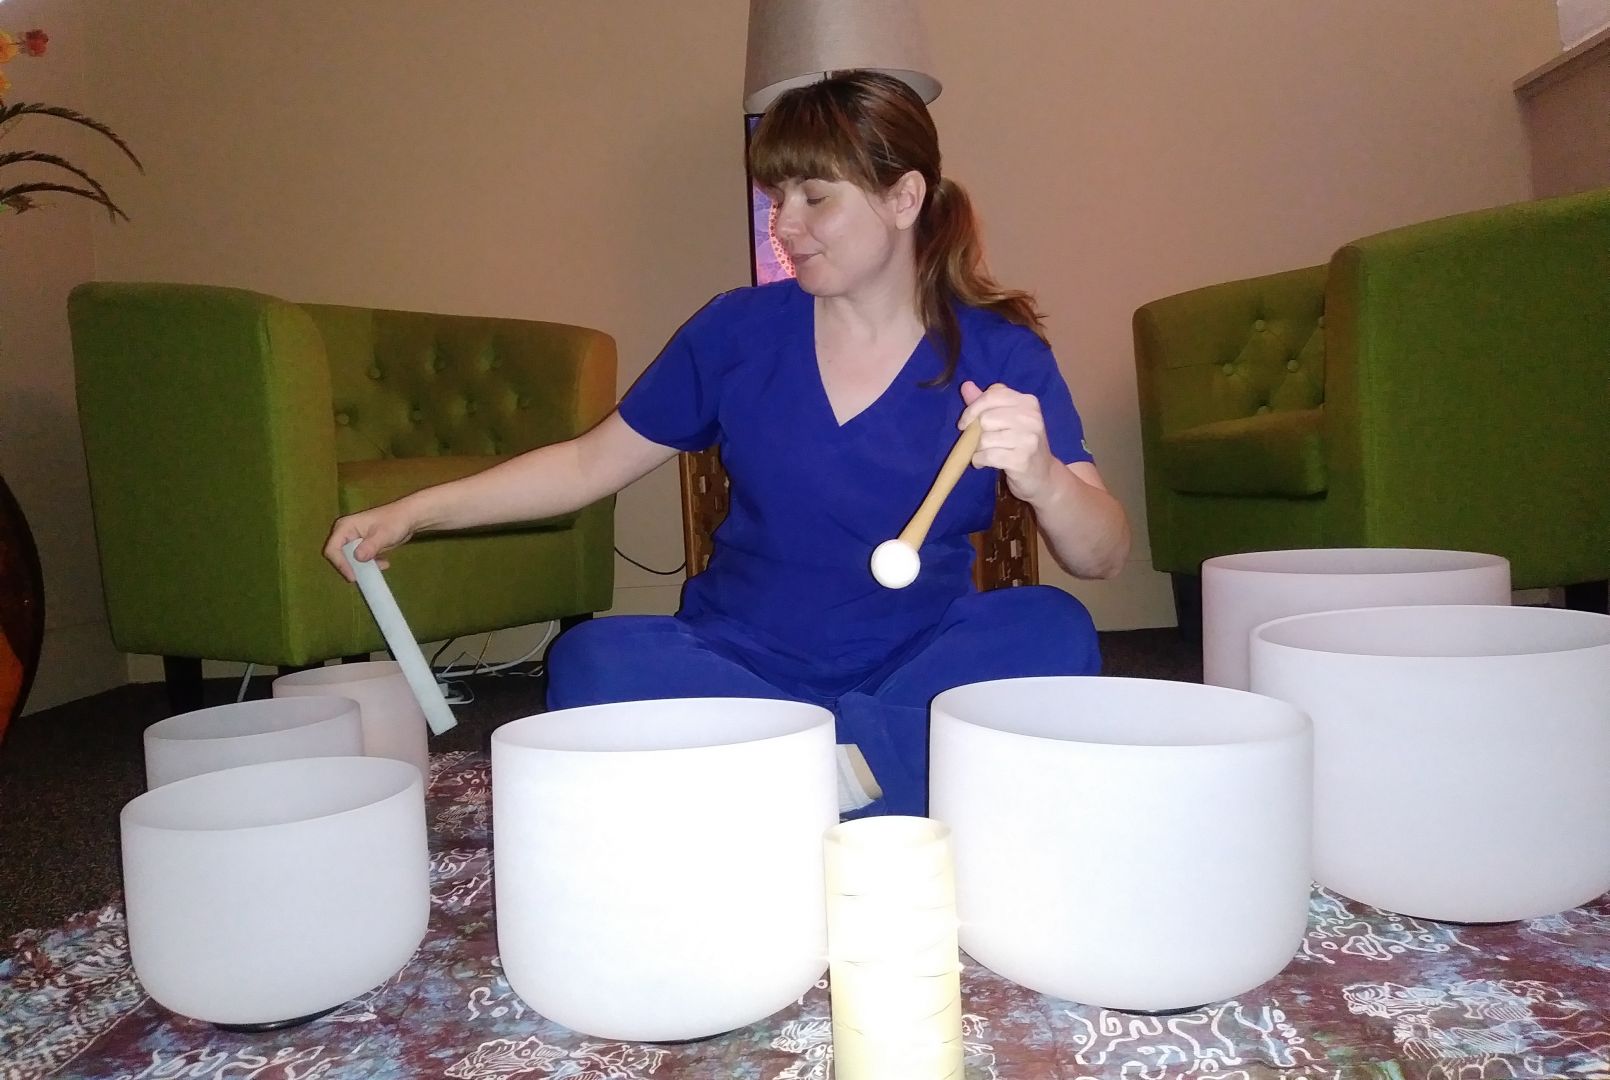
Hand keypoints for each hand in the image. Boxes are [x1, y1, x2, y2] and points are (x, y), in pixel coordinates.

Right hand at [322, 499, 420, 581]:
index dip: (340, 564)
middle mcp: (345, 534)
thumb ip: (370, 546)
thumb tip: (358, 557)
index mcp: (345, 527)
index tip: (353, 576)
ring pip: (349, 560)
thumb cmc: (395, 522)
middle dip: (351, 567)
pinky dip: (370, 564)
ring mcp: (353, 540)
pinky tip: (384, 563)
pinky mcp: (361, 547)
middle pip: (338, 556)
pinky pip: (359, 560)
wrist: (408, 518)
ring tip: (380, 566)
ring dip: (363, 567)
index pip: (333, 549)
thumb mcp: (383, 535)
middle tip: (365, 576)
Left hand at [958, 380, 1060, 503]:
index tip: (965, 423)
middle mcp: (1031, 418)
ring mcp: (1028, 439)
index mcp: (1028, 402)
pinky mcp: (1021, 460)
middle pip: (985, 418)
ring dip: (978, 449)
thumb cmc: (1022, 445)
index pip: (991, 395)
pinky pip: (987, 456)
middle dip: (976, 433)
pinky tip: (985, 463)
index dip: (972, 409)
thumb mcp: (1007, 420)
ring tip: (987, 453)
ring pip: (984, 438)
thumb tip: (966, 385)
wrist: (1044, 476)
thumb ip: (986, 402)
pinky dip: (979, 461)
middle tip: (981, 442)